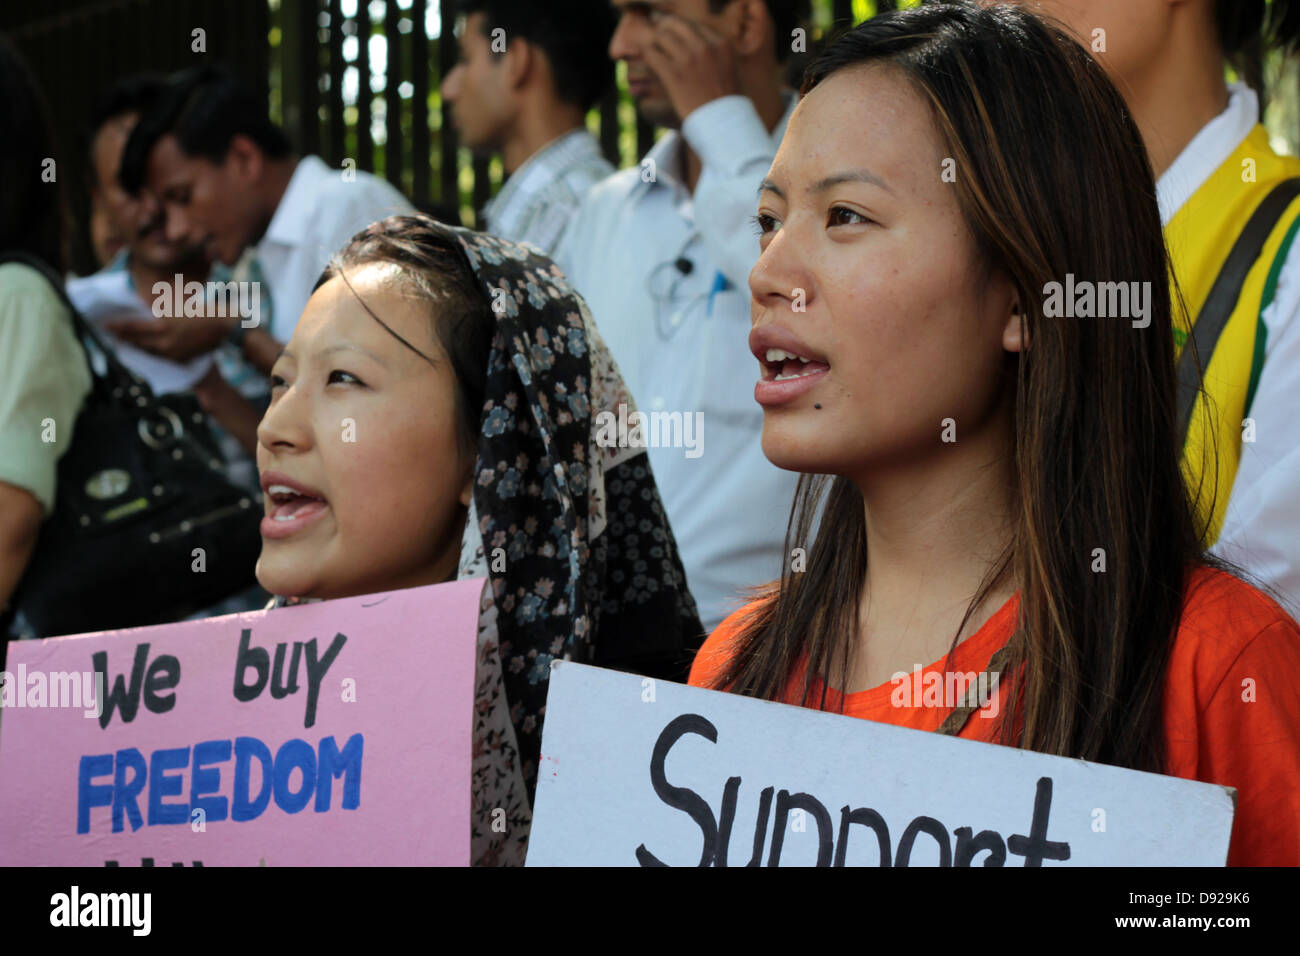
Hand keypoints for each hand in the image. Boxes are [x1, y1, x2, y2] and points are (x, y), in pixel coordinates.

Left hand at [102, 312, 233, 362]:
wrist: (223, 328)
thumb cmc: (201, 310)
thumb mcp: (176, 304)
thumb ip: (156, 308)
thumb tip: (140, 308)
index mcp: (161, 326)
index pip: (132, 328)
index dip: (117, 327)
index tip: (105, 325)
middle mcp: (164, 342)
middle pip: (136, 342)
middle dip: (122, 337)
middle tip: (111, 333)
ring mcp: (172, 353)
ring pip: (147, 351)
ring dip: (134, 346)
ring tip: (124, 341)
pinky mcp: (180, 359)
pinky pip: (160, 356)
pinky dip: (150, 352)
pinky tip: (145, 348)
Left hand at [643, 13, 739, 121]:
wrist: (723, 124)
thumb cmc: (728, 103)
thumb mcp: (732, 71)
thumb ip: (718, 56)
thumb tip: (705, 49)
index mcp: (722, 44)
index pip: (694, 25)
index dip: (681, 29)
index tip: (675, 34)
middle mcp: (705, 47)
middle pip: (676, 25)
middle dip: (665, 29)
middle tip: (659, 36)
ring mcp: (688, 60)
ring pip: (661, 37)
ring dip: (654, 41)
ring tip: (651, 48)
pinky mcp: (673, 74)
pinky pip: (652, 54)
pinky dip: (646, 54)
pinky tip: (646, 60)